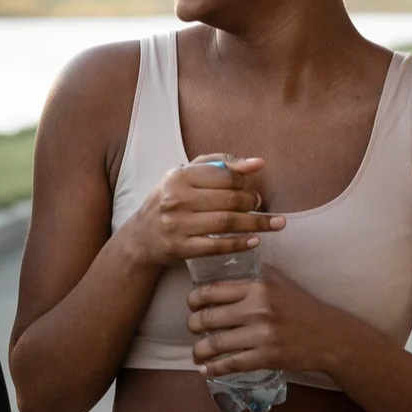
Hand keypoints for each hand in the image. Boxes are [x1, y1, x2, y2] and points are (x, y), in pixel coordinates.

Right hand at [117, 154, 284, 268]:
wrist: (140, 238)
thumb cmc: (169, 202)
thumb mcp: (186, 177)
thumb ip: (220, 165)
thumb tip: (258, 163)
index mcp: (179, 176)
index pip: (224, 175)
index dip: (243, 183)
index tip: (251, 190)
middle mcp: (176, 198)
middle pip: (228, 199)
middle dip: (252, 203)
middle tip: (258, 206)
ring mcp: (177, 224)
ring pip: (226, 222)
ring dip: (255, 224)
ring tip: (272, 224)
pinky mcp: (180, 248)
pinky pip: (217, 246)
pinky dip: (239, 244)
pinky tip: (254, 241)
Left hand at [187, 266, 349, 380]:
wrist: (327, 334)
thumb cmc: (299, 305)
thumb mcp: (278, 280)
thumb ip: (252, 271)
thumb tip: (222, 262)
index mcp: (257, 287)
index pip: (211, 291)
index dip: (193, 300)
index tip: (192, 305)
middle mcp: (258, 309)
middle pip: (208, 318)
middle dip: (193, 325)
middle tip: (193, 328)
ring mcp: (262, 335)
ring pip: (215, 344)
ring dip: (199, 351)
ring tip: (197, 353)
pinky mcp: (267, 357)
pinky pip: (231, 364)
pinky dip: (214, 369)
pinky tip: (206, 369)